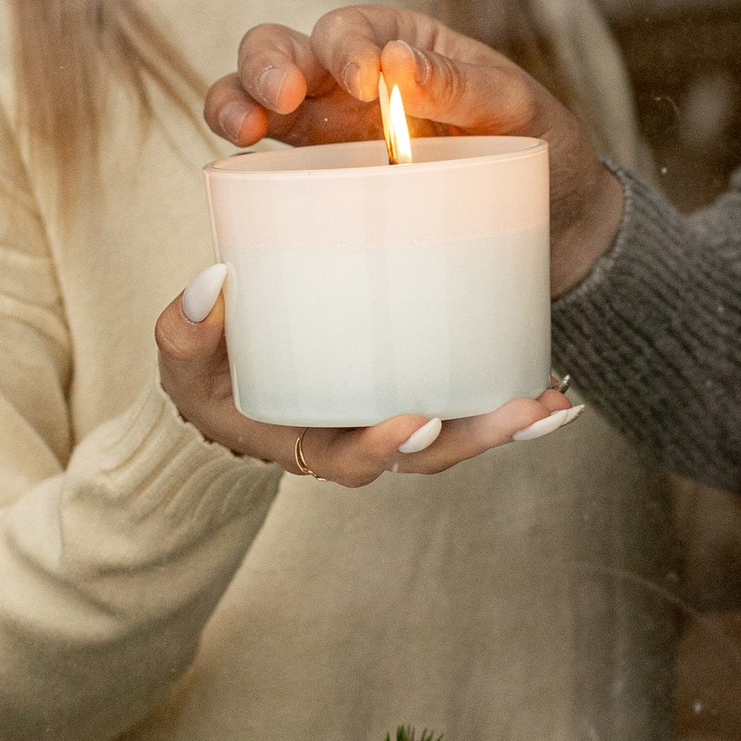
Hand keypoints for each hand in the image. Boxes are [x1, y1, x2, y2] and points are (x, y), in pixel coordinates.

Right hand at [155, 268, 580, 483]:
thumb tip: (213, 280)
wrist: (231, 368)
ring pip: (458, 432)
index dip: (385, 447)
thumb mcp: (182, 356)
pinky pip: (467, 396)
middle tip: (522, 410)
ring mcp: (393, 416)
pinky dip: (508, 394)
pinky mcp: (417, 384)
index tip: (416, 419)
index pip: (351, 460)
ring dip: (510, 423)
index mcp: (308, 444)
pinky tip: (558, 387)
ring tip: (555, 402)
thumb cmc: (207, 367)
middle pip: (426, 452)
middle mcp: (361, 440)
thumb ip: (186, 328)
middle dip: (478, 438)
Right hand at [206, 7, 624, 291]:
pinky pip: (268, 173)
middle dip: (266, 65)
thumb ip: (459, 83)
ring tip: (244, 131)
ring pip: (255, 102)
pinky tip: (245, 187)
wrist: (555, 226)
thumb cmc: (540, 150)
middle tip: (281, 98)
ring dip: (235, 104)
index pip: (350, 28)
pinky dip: (244, 172)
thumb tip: (396, 61)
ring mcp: (329, 134)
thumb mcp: (516, 107)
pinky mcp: (323, 188)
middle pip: (280, 51)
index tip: (367, 83)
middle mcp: (350, 81)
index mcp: (400, 43)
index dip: (344, 46)